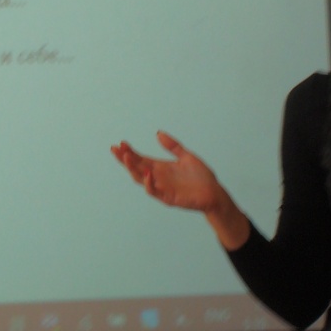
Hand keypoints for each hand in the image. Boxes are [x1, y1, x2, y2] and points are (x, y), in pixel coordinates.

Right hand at [110, 131, 226, 213]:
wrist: (215, 192)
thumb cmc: (202, 176)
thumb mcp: (187, 156)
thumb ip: (173, 146)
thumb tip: (158, 133)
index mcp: (160, 167)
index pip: (140, 159)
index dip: (130, 152)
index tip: (122, 143)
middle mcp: (158, 177)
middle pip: (135, 168)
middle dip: (124, 159)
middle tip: (115, 149)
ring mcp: (161, 188)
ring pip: (140, 179)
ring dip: (132, 169)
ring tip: (126, 157)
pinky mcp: (168, 197)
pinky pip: (154, 192)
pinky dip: (149, 183)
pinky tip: (148, 172)